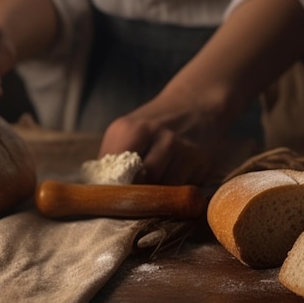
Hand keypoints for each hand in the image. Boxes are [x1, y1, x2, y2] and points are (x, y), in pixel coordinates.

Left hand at [98, 94, 223, 185]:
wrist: (195, 105)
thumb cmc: (152, 124)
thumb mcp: (126, 131)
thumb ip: (112, 157)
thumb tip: (99, 189)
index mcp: (132, 129)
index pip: (116, 171)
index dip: (113, 189)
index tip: (112, 197)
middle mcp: (161, 137)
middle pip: (142, 183)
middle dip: (136, 194)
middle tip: (134, 197)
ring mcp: (185, 149)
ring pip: (164, 190)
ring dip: (158, 195)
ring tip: (156, 186)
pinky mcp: (204, 162)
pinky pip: (184, 190)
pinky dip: (177, 192)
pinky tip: (175, 178)